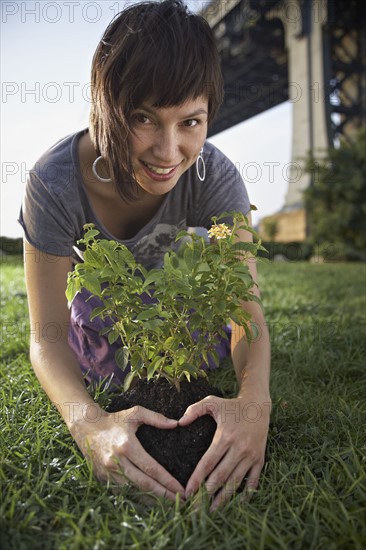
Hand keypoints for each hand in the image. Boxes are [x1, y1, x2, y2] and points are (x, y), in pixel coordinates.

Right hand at [70, 404, 184, 499]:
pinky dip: (136, 498)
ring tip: (168, 505)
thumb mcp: (135, 413)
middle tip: (180, 502)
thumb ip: (156, 418)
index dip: (167, 481)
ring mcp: (108, 472)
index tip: (180, 489)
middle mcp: (117, 461)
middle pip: (144, 484)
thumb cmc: (114, 419)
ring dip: (151, 500)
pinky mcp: (102, 478)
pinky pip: (122, 492)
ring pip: (133, 492)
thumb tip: (175, 424)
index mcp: (127, 446)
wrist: (86, 427)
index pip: (151, 468)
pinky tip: (149, 501)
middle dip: (163, 495)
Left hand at [178, 394, 270, 509]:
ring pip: (236, 482)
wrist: (258, 406)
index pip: (208, 463)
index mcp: (225, 436)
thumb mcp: (212, 402)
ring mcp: (250, 455)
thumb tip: (179, 422)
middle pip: (221, 477)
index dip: (197, 479)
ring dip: (224, 498)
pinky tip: (237, 504)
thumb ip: (194, 410)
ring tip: (212, 511)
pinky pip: (253, 481)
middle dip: (207, 494)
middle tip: (195, 509)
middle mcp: (239, 448)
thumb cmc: (232, 405)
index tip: (187, 492)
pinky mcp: (260, 459)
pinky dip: (246, 494)